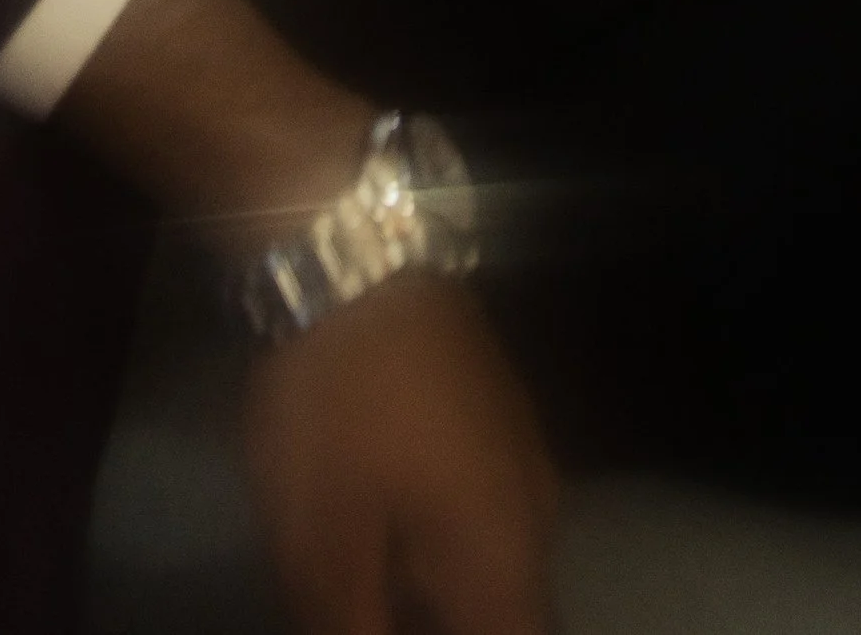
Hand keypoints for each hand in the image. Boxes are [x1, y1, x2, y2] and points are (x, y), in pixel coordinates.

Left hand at [243, 277, 557, 634]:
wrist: (356, 262)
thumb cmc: (340, 408)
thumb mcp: (322, 541)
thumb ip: (352, 627)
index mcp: (506, 554)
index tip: (389, 628)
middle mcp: (538, 513)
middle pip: (510, 612)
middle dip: (451, 616)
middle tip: (372, 606)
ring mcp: (525, 456)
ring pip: (497, 565)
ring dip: (442, 590)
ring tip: (371, 578)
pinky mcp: (501, 418)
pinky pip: (489, 513)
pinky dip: (443, 543)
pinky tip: (386, 530)